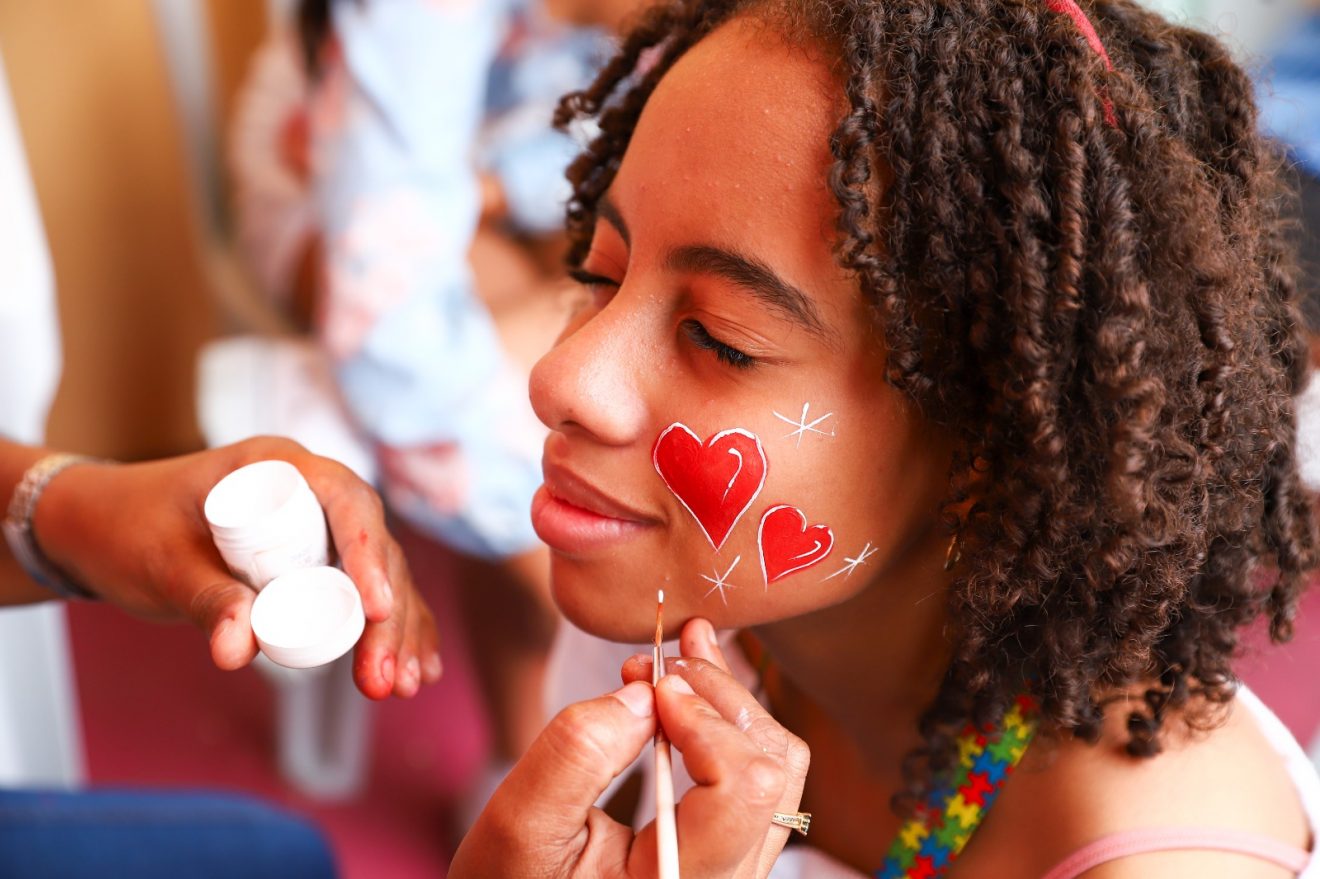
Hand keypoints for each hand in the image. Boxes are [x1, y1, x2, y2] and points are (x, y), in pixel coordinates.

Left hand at [34, 435, 440, 698]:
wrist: (101, 525)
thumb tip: (240, 649)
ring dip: (400, 632)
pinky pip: (368, 596)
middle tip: (383, 676)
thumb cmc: (127, 526)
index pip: (346, 502)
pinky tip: (420, 669)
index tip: (377, 608)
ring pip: (382, 577)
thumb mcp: (160, 563)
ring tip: (405, 685)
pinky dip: (394, 631)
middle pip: (375, 548)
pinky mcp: (319, 563)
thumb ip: (203, 599)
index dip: (370, 554)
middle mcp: (313, 492)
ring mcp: (321, 528)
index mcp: (279, 466)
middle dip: (390, 616)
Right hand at [450, 617, 809, 878]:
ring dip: (728, 703)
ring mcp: (739, 869)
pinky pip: (761, 780)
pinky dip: (729, 726)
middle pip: (770, 767)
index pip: (741, 789)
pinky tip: (690, 695)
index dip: (704, 719)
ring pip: (780, 768)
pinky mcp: (733, 853)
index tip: (652, 683)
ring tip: (680, 661)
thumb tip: (645, 692)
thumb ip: (577, 755)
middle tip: (658, 659)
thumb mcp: (521, 825)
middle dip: (716, 695)